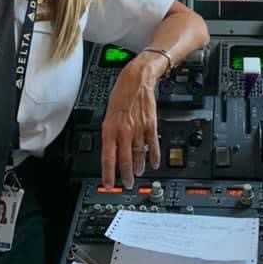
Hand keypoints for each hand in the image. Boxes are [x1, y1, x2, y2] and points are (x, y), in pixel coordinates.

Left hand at [101, 54, 161, 187]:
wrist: (137, 79)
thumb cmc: (121, 93)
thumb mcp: (108, 113)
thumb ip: (110, 132)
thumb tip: (111, 149)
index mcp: (109, 128)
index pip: (108, 157)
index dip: (108, 173)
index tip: (108, 184)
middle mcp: (124, 130)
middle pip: (124, 160)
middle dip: (125, 176)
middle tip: (126, 183)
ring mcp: (138, 129)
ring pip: (138, 154)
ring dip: (138, 167)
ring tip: (137, 174)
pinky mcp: (151, 125)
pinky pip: (152, 144)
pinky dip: (153, 156)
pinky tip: (154, 163)